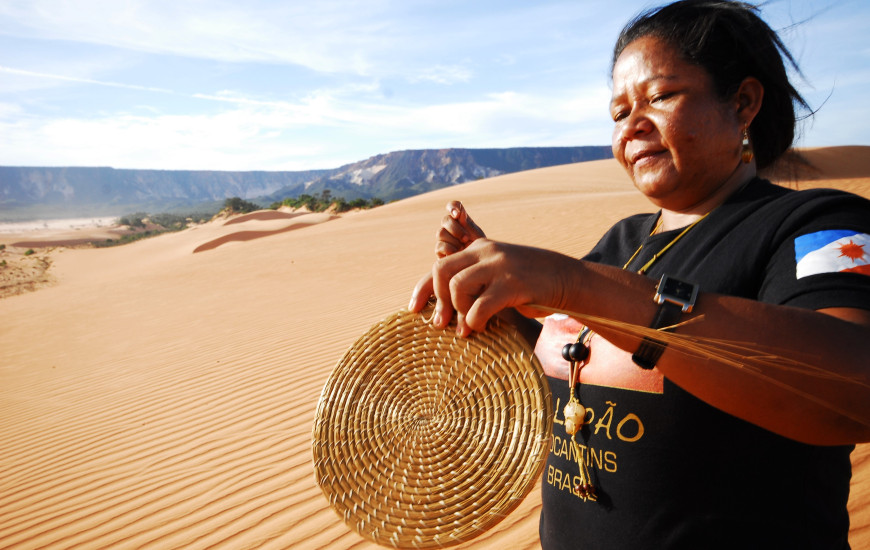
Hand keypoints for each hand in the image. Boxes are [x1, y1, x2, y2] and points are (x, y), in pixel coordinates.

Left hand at [410, 239, 572, 336]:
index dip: (422, 288)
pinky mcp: (513, 283)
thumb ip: (475, 285)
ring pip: (457, 286)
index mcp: (479, 249)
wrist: (566, 278)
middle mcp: (485, 252)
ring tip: (467, 328)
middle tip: (442, 323)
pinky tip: (482, 327)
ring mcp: (499, 265)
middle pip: (441, 271)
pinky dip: (475, 320)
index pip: (439, 265)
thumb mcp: (497, 279)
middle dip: (437, 300)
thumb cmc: (528, 286)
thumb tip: (443, 311)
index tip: (412, 309)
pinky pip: (480, 305)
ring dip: (458, 312)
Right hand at [436, 201, 485, 257]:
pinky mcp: (440, 251)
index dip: (452, 207)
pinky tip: (457, 254)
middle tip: (466, 238)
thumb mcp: (478, 237)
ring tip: (463, 248)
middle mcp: (451, 228)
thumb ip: (468, 225)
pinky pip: (439, 246)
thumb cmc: (481, 252)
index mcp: (461, 220)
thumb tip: (461, 212)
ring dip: (453, 240)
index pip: (453, 206)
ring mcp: (444, 239)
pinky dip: (449, 249)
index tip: (457, 214)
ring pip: (441, 233)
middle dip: (455, 228)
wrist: (478, 269)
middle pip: (445, 220)